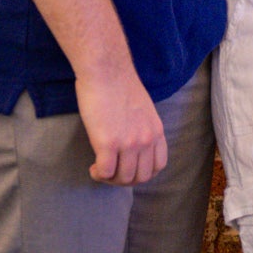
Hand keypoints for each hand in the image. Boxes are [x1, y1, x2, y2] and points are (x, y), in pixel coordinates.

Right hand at [76, 69, 167, 184]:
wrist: (107, 72)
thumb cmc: (120, 86)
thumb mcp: (144, 110)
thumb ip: (143, 129)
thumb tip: (133, 145)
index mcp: (157, 131)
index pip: (158, 165)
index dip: (142, 172)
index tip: (128, 167)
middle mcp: (146, 140)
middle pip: (141, 177)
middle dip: (124, 180)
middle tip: (111, 172)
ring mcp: (129, 143)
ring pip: (123, 178)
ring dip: (110, 179)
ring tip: (100, 169)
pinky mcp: (108, 143)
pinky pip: (105, 172)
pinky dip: (98, 174)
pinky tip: (93, 167)